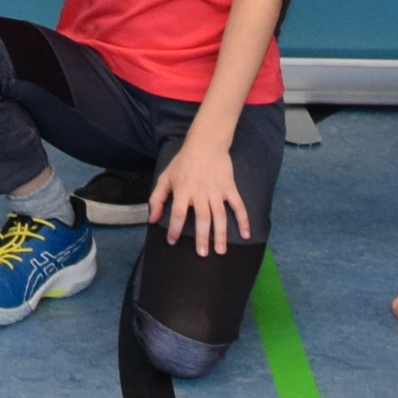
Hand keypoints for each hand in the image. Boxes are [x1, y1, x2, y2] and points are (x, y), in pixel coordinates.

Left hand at [152, 137, 253, 255]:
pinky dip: (243, 220)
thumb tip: (152, 219)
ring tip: (221, 251)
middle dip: (202, 237)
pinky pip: (238, 206)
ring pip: (220, 216)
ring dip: (221, 234)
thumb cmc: (183, 162)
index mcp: (183, 189)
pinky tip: (246, 235)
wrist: (206, 143)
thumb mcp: (165, 177)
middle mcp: (200, 192)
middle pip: (202, 218)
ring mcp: (217, 190)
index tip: (172, 241)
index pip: (178, 213)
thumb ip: (157, 198)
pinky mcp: (230, 188)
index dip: (174, 228)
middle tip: (202, 254)